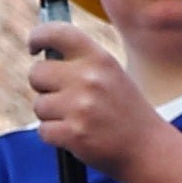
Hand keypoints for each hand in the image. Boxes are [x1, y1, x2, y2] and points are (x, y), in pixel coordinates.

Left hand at [25, 13, 168, 171]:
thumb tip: (41, 52)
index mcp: (100, 59)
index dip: (38, 36)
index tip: (34, 48)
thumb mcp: (111, 75)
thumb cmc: (124, 111)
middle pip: (37, 73)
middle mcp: (89, 79)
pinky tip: (76, 136)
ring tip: (77, 120)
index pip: (57, 33)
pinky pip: (43, 130)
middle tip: (63, 98)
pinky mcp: (74, 134)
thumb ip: (81, 62)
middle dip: (43, 86)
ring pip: (39, 105)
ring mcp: (81, 107)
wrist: (148, 150)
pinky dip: (54, 136)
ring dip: (51, 115)